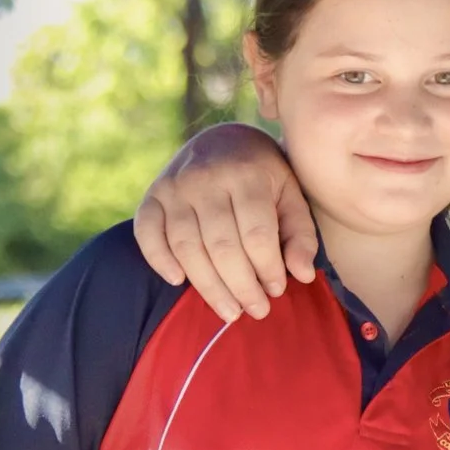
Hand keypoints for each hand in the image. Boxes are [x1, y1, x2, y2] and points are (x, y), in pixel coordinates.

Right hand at [135, 122, 314, 320]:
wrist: (223, 137)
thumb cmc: (264, 175)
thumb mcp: (291, 194)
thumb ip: (300, 233)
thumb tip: (302, 276)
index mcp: (247, 174)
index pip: (257, 234)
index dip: (268, 269)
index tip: (277, 291)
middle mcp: (206, 179)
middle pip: (222, 246)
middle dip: (241, 286)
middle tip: (256, 311)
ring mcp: (175, 186)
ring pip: (187, 247)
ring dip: (208, 285)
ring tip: (229, 310)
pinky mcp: (152, 195)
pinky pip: (147, 233)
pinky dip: (158, 260)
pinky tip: (178, 281)